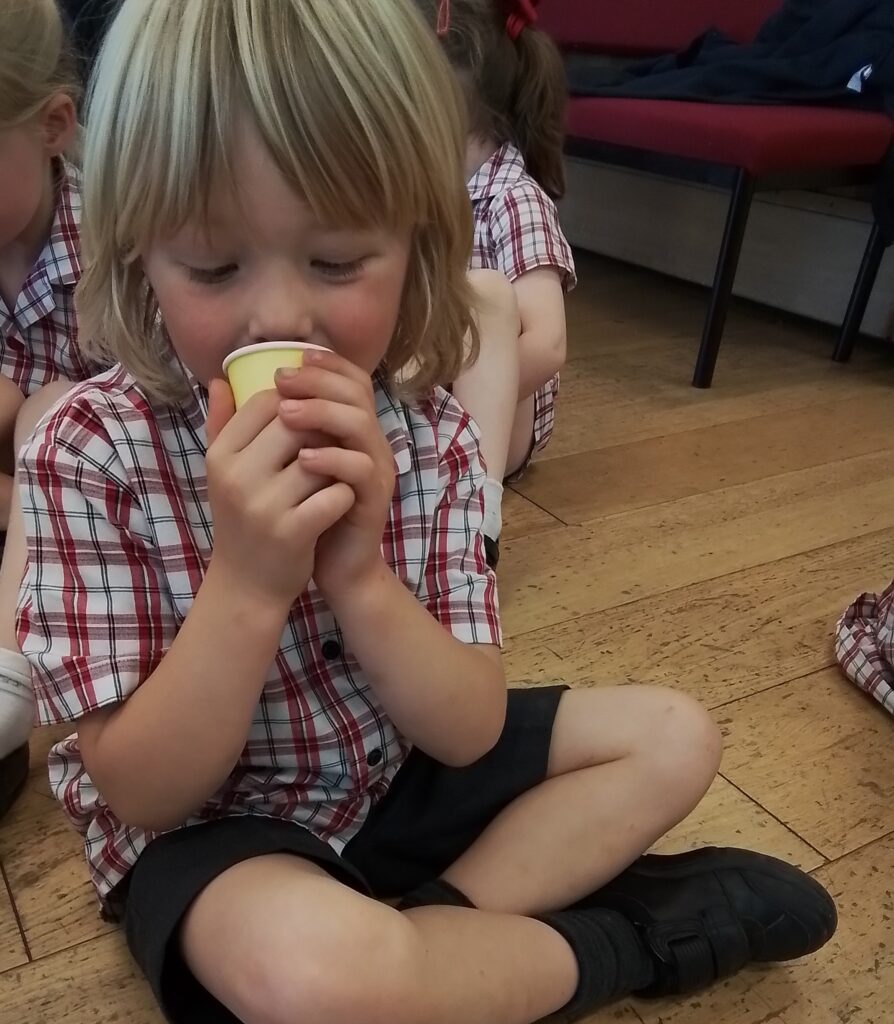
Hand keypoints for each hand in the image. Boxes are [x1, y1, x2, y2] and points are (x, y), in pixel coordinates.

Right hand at [204, 378, 354, 610]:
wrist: (247, 586)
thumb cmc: (243, 521)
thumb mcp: (224, 473)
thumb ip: (222, 424)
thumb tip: (221, 380)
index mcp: (220, 456)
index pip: (265, 401)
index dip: (296, 401)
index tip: (310, 415)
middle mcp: (237, 477)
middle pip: (295, 422)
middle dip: (321, 427)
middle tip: (334, 440)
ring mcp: (264, 505)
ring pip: (320, 456)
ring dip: (337, 460)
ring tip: (337, 470)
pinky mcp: (292, 532)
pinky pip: (335, 494)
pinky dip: (345, 493)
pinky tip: (341, 500)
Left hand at [275, 351, 395, 595]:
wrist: (334, 568)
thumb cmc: (306, 513)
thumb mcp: (276, 463)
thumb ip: (253, 423)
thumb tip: (219, 382)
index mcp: (351, 430)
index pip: (350, 380)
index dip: (325, 365)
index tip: (288, 360)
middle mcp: (369, 443)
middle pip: (357, 394)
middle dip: (318, 382)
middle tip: (282, 382)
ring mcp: (375, 469)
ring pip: (361, 425)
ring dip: (322, 415)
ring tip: (286, 416)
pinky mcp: (373, 499)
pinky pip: (361, 469)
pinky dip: (332, 460)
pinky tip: (303, 460)